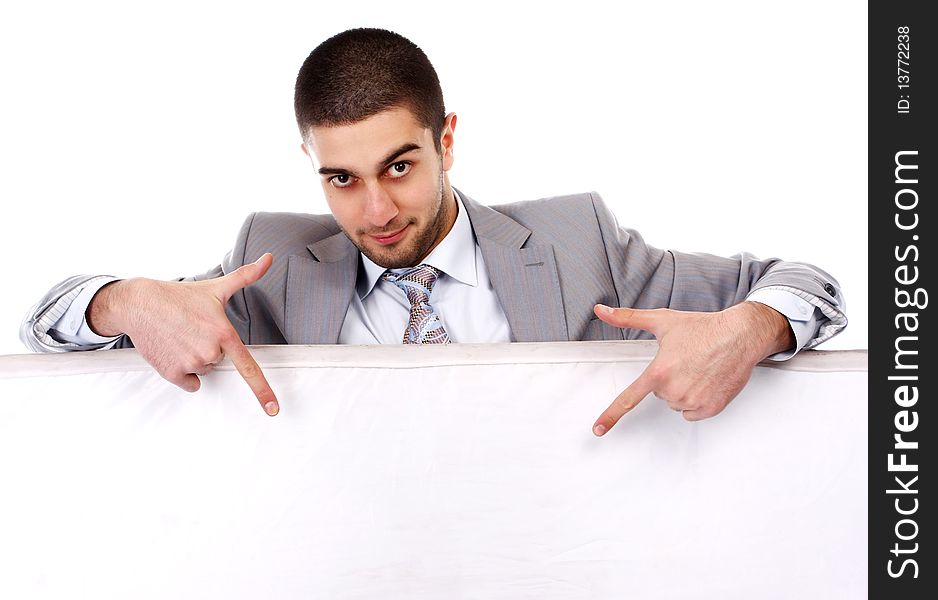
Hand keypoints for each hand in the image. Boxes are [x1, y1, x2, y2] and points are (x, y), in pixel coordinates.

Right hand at [88, 253, 279, 415]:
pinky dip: (183, 371)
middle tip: (195, 329)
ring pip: (205, 370)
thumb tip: (269, 259)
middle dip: (211, 347)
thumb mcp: (216, 287)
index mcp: (223, 333)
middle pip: (221, 361)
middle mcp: (209, 351)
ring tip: (182, 336)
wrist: (140, 304)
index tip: (274, 409)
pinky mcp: (171, 372)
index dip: (263, 390)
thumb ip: (247, 276)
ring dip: (196, 357)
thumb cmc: (179, 297)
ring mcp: (189, 363)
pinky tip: (174, 350)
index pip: (249, 367)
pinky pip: (189, 382)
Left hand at [590, 301, 793, 434]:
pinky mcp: (711, 408)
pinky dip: (698, 400)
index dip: (611, 415)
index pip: (629, 398)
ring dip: (684, 390)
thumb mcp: (662, 321)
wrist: (740, 335)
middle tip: (685, 362)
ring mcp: (694, 401)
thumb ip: (627, 318)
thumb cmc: (703, 328)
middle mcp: (675, 390)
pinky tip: (707, 381)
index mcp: (659, 371)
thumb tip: (600, 311)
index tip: (597, 430)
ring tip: (699, 369)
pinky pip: (693, 412)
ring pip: (676, 404)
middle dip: (669, 380)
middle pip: (660, 394)